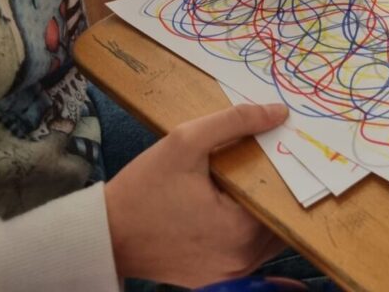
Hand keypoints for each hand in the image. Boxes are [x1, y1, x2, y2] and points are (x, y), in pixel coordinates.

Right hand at [105, 103, 288, 286]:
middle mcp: (243, 259)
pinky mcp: (218, 278)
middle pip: (281, 214)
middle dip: (276, 186)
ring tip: (248, 176)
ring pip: (269, 233)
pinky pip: (249, 247)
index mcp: (241, 230)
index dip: (285, 166)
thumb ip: (235, 122)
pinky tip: (232, 200)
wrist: (103, 235)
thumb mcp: (184, 142)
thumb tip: (279, 112)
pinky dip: (248, 224)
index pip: (285, 193)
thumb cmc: (142, 189)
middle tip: (266, 156)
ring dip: (263, 206)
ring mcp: (232, 273)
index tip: (281, 144)